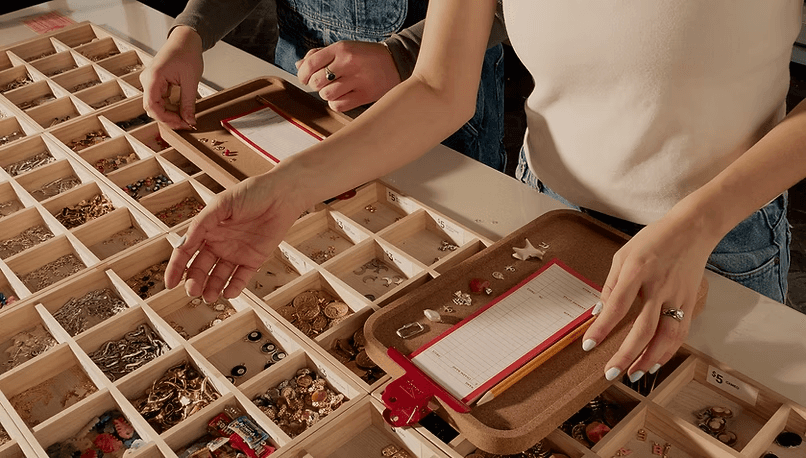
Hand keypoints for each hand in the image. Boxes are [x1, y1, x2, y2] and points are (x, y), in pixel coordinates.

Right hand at [140, 26, 203, 129]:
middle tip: (186, 123)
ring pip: (156, 105)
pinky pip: (160, 100)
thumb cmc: (186, 52)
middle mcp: (147, 80)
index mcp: (153, 77)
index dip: (166, 119)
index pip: (152, 106)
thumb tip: (189, 121)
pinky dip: (170, 107)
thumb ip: (189, 103)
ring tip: (186, 117)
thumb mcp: (191, 81)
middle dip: (169, 119)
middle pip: (152, 108)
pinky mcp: (155, 83)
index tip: (182, 124)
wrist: (185, 39)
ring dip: (170, 114)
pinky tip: (182, 110)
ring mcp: (150, 82)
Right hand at [164, 172, 304, 302]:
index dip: (176, 268)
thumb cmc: (252, 193)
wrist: (282, 195)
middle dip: (195, 281)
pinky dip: (235, 287)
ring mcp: (236, 253)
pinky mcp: (254, 259)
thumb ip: (202, 223)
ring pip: (219, 276)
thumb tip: (183, 243)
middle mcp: (219, 243)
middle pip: (201, 268)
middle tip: (193, 292)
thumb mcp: (222, 204)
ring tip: (209, 297)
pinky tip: (229, 293)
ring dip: (212, 287)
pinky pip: (241, 277)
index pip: (186, 251)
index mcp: (207, 229)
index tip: (169, 284)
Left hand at [295, 41, 401, 111]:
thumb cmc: (366, 56)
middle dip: (316, 85)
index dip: (303, 75)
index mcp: (341, 48)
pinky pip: (338, 105)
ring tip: (336, 89)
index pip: (310, 63)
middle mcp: (348, 62)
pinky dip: (337, 103)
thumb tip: (299, 65)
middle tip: (323, 84)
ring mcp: (357, 79)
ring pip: (326, 95)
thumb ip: (319, 55)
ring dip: (327, 95)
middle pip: (316, 82)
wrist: (396, 62)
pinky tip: (343, 97)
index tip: (305, 78)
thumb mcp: (343, 48)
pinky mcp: (365, 95)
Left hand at [582, 208, 715, 381]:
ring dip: (649, 359)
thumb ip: (611, 285)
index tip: (588, 345)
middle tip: (610, 372)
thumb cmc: (654, 240)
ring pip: (666, 336)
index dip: (602, 328)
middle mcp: (658, 286)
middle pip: (643, 328)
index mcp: (637, 270)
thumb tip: (598, 313)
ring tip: (633, 373)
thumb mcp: (623, 255)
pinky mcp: (691, 302)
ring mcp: (678, 296)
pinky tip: (655, 361)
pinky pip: (680, 333)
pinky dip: (668, 351)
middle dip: (626, 354)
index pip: (617, 306)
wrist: (693, 229)